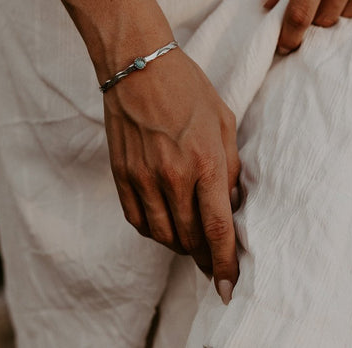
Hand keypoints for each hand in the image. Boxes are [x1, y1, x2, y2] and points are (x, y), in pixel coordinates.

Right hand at [102, 47, 240, 304]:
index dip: (225, 263)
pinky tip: (165, 226)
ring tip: (191, 244)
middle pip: (190, 238)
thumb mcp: (224, 120)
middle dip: (205, 257)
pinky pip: (136, 220)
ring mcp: (142, 177)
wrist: (138, 66)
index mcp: (205, 162)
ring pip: (162, 235)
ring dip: (180, 246)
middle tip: (213, 262)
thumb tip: (230, 202)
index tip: (229, 286)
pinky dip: (153, 231)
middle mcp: (173, 176)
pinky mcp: (121, 175)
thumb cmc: (187, 88)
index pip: (217, 229)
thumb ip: (230, 165)